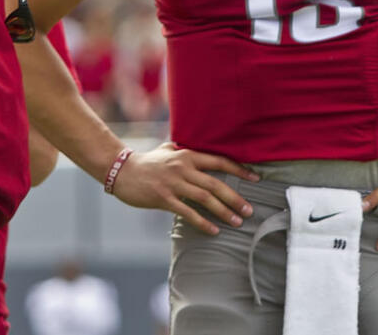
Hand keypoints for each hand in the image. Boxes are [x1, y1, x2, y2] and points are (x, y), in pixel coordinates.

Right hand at [109, 142, 257, 234]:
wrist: (122, 171)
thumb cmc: (146, 162)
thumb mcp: (166, 149)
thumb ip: (182, 148)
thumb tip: (193, 146)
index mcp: (187, 155)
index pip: (219, 161)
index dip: (239, 170)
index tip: (256, 179)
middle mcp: (183, 168)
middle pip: (216, 183)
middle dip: (235, 198)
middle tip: (249, 210)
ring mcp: (173, 183)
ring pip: (205, 198)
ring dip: (223, 211)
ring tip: (237, 222)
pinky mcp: (163, 198)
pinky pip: (187, 212)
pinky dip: (203, 222)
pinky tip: (214, 231)